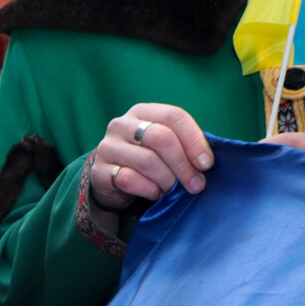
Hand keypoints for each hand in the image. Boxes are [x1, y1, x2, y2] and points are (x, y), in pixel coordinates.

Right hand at [89, 103, 212, 211]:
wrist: (111, 178)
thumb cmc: (146, 158)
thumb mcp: (164, 144)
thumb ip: (184, 145)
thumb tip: (206, 163)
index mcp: (142, 111)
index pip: (174, 116)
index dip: (194, 141)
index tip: (207, 164)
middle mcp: (121, 125)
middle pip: (161, 138)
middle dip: (183, 164)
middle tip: (196, 185)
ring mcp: (107, 147)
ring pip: (146, 161)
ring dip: (167, 180)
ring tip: (174, 190)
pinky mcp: (98, 171)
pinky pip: (129, 179)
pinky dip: (149, 190)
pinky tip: (156, 194)